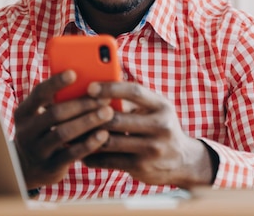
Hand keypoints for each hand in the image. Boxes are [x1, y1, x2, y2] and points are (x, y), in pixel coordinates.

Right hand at [13, 71, 114, 188]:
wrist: (27, 168)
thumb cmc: (45, 131)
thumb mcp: (42, 115)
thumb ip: (59, 100)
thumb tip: (91, 80)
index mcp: (25, 112)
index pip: (39, 93)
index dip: (56, 83)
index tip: (74, 73)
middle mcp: (27, 131)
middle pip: (55, 113)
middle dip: (82, 104)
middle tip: (105, 98)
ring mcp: (37, 150)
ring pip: (63, 133)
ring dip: (88, 122)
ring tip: (108, 113)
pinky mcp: (49, 167)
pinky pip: (70, 154)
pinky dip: (88, 144)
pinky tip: (104, 135)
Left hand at [82, 82, 215, 187]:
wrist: (183, 161)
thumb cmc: (161, 127)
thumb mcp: (156, 109)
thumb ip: (134, 101)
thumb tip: (99, 91)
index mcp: (162, 106)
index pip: (135, 92)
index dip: (110, 88)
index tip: (89, 87)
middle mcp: (160, 126)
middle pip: (118, 119)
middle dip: (92, 115)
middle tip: (71, 112)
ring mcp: (152, 148)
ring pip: (110, 141)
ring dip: (87, 137)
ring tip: (70, 132)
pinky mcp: (142, 167)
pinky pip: (109, 160)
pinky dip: (92, 156)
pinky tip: (81, 152)